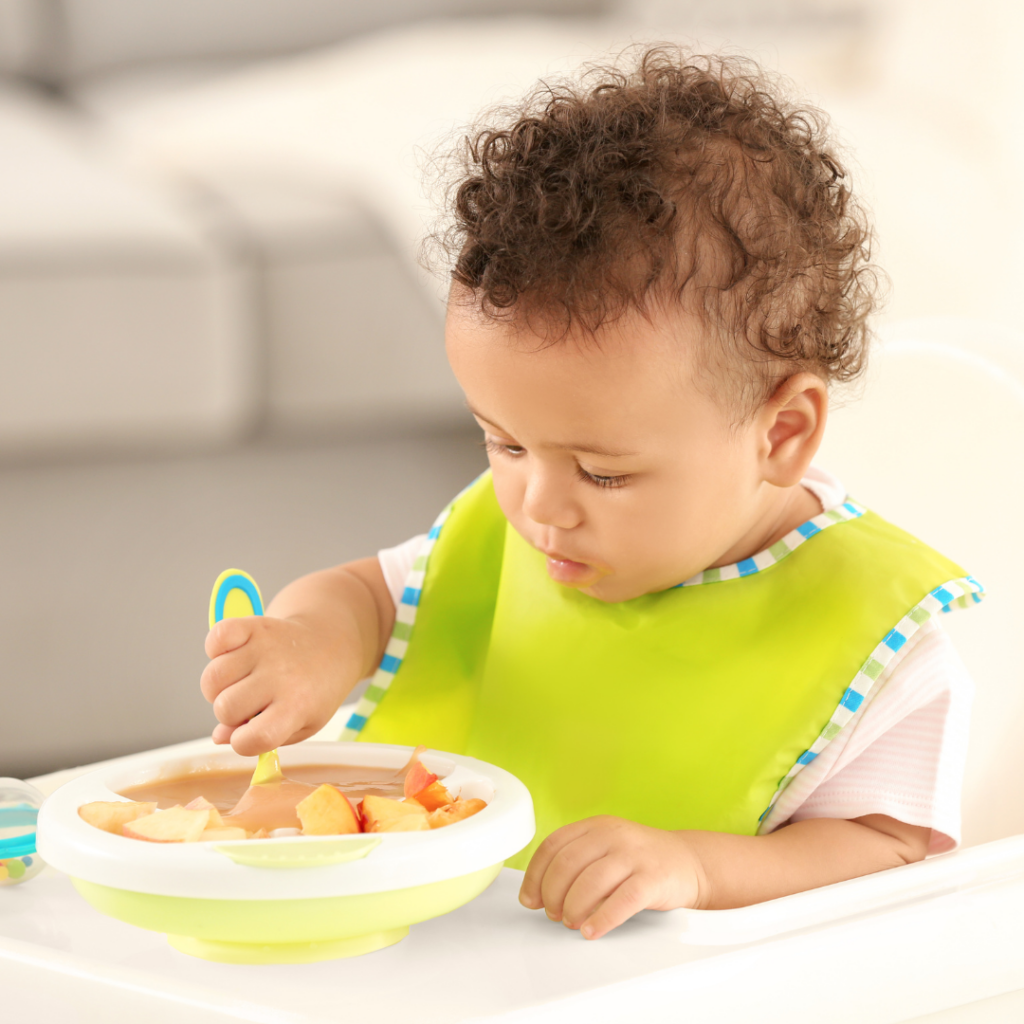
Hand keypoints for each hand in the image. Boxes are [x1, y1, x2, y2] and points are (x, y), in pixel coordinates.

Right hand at [201, 613, 357, 755]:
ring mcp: (266, 648)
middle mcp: (281, 676)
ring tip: (239, 681)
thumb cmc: (314, 690)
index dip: (242, 742)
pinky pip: (217, 638)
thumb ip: (263, 738)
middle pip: (225, 708)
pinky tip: (234, 655)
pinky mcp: (256, 625)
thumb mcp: (303, 724)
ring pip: (212, 678)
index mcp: (297, 706)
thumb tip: (219, 735)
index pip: (252, 738)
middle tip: (248, 703)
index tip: (248, 734)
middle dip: (229, 713)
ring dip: (218, 685)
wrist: (331, 644)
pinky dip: (216, 648)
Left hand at [518, 816, 706, 939]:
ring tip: (572, 922)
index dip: (535, 876)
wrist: (687, 861)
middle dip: (553, 895)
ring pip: (590, 882)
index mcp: (595, 826)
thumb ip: (575, 863)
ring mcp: (634, 855)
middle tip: (554, 914)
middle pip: (567, 864)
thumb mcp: (605, 848)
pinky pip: (622, 901)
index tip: (530, 899)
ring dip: (573, 908)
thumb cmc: (639, 860)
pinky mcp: (653, 878)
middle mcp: (613, 835)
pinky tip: (592, 930)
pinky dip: (601, 919)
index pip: (552, 845)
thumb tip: (538, 893)